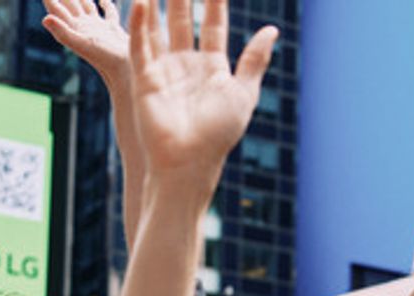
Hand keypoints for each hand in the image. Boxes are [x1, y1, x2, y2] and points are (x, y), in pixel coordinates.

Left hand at [42, 0, 128, 84]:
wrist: (124, 70)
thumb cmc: (104, 58)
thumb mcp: (82, 43)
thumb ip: (63, 32)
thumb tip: (45, 19)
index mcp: (74, 28)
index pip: (57, 10)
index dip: (49, 0)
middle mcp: (83, 27)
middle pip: (70, 5)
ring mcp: (98, 28)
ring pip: (87, 7)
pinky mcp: (112, 29)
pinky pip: (108, 12)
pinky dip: (105, 4)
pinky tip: (102, 0)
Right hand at [127, 0, 276, 182]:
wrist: (189, 162)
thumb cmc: (218, 135)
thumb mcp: (244, 94)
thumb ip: (254, 60)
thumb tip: (272, 30)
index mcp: (212, 67)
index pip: (213, 23)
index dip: (215, 0)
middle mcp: (186, 65)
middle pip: (183, 19)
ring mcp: (164, 70)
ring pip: (160, 27)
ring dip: (159, 3)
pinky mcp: (144, 79)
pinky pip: (141, 47)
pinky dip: (141, 25)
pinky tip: (142, 2)